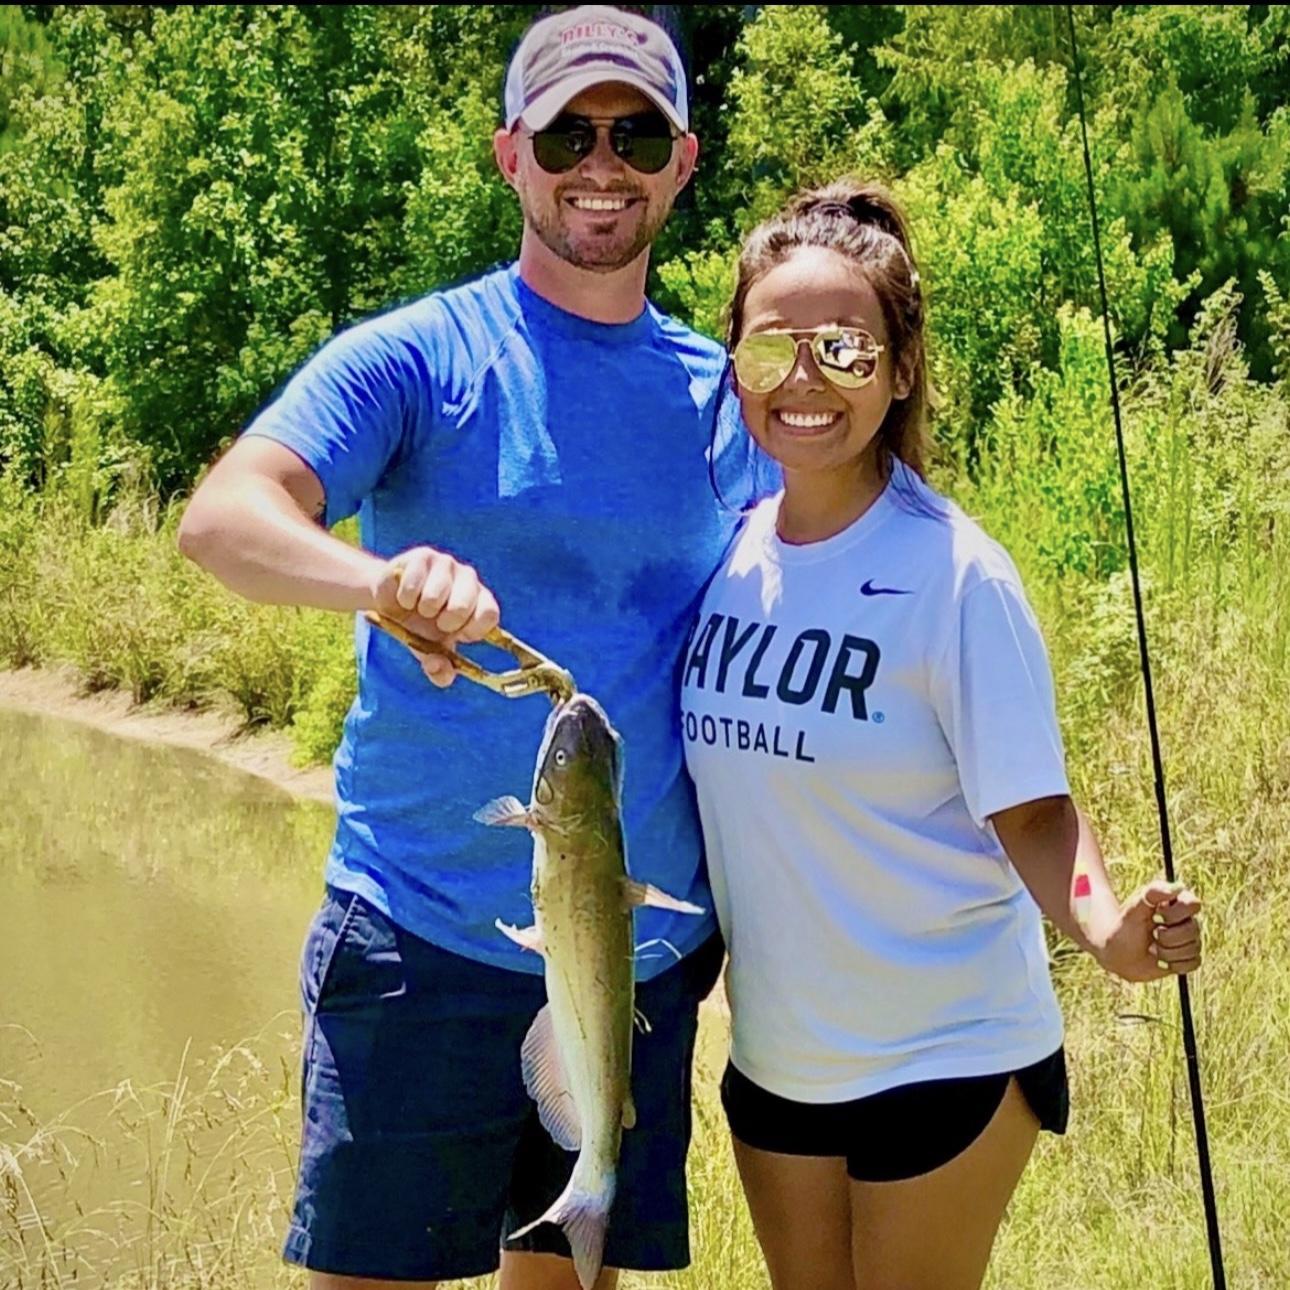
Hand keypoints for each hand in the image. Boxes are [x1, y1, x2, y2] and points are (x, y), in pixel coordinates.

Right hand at [370, 546, 499, 687]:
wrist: (389, 601)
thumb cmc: (418, 627)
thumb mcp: (430, 651)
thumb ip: (439, 669)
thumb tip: (442, 672)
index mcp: (479, 603)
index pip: (489, 614)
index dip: (471, 629)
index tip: (455, 635)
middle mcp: (469, 580)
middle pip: (464, 605)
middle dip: (444, 622)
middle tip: (435, 622)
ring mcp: (447, 564)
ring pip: (436, 595)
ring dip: (422, 609)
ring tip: (419, 608)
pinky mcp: (424, 556)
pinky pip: (413, 584)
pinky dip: (405, 597)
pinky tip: (405, 596)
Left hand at [1094, 880, 1202, 982]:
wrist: (1118, 953)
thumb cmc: (1126, 927)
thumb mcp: (1135, 908)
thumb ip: (1153, 894)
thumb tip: (1178, 887)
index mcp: (1176, 903)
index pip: (1193, 904)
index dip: (1175, 914)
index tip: (1155, 917)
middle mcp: (1186, 920)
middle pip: (1193, 930)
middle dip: (1167, 936)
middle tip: (1152, 935)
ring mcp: (1189, 939)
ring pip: (1193, 948)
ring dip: (1168, 952)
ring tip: (1153, 948)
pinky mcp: (1189, 957)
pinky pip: (1194, 962)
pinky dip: (1174, 964)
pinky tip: (1161, 960)